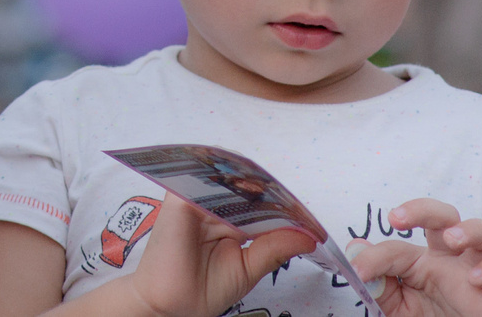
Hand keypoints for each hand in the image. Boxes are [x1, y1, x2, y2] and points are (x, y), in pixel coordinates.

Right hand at [128, 196, 311, 316]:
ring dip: (253, 184)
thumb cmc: (203, 290)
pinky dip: (226, 179)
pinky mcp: (179, 197)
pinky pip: (203, 177)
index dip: (284, 208)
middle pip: (245, 188)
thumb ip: (275, 248)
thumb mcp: (248, 268)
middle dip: (273, 195)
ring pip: (228, 179)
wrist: (171, 305)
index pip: (259, 204)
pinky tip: (248, 188)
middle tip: (298, 211)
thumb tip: (309, 237)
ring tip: (279, 200)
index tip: (309, 221)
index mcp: (228, 222)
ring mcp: (195, 199)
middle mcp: (211, 207)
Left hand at [351, 201, 481, 316]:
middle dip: (425, 209)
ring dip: (471, 230)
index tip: (359, 269)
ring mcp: (475, 272)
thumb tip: (355, 249)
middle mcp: (450, 259)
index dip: (374, 256)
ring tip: (452, 239)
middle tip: (401, 218)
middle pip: (446, 216)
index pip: (398, 245)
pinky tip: (474, 278)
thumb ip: (377, 278)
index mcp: (421, 259)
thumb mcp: (393, 303)